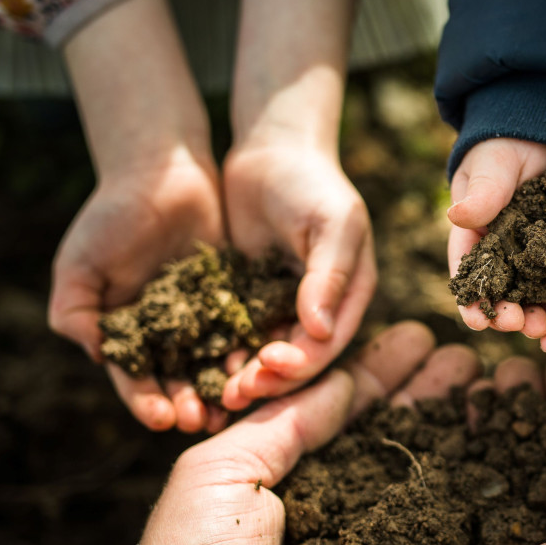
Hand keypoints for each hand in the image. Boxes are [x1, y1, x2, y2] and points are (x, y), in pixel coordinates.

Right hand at [50, 149, 225, 433]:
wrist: (161, 170)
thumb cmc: (110, 216)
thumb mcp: (80, 264)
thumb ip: (76, 312)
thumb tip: (96, 355)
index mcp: (127, 333)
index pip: (136, 379)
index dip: (146, 400)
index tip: (161, 419)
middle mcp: (167, 333)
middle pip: (178, 379)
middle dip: (188, 403)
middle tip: (201, 421)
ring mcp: (203, 317)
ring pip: (214, 362)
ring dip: (221, 386)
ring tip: (233, 404)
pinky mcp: (236, 297)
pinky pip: (245, 330)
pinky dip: (250, 349)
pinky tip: (258, 365)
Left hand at [85, 321, 488, 544]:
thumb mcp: (220, 474)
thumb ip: (284, 424)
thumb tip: (340, 380)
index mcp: (286, 473)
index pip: (343, 408)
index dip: (382, 372)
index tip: (421, 336)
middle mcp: (331, 507)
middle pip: (391, 440)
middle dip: (431, 396)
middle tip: (472, 357)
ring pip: (421, 486)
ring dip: (458, 440)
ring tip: (495, 395)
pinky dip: (468, 510)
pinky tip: (501, 470)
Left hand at [221, 0, 373, 410]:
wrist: (272, 149)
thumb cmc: (312, 181)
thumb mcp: (332, 222)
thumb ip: (330, 275)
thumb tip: (321, 330)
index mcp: (349, 297)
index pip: (328, 344)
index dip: (301, 363)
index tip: (269, 368)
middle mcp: (319, 310)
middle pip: (296, 358)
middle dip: (267, 380)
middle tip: (235, 395)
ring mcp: (282, 306)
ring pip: (264, 353)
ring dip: (242, 375)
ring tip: (215, 395)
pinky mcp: (249, 299)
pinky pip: (235, 333)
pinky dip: (220, 351)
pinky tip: (197, 367)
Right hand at [447, 138, 545, 337]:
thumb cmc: (511, 142)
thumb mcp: (494, 163)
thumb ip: (483, 191)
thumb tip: (457, 214)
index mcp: (476, 232)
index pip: (468, 271)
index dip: (471, 299)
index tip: (478, 321)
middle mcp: (504, 249)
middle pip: (504, 290)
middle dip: (511, 312)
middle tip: (522, 326)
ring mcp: (536, 251)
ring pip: (537, 289)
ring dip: (544, 309)